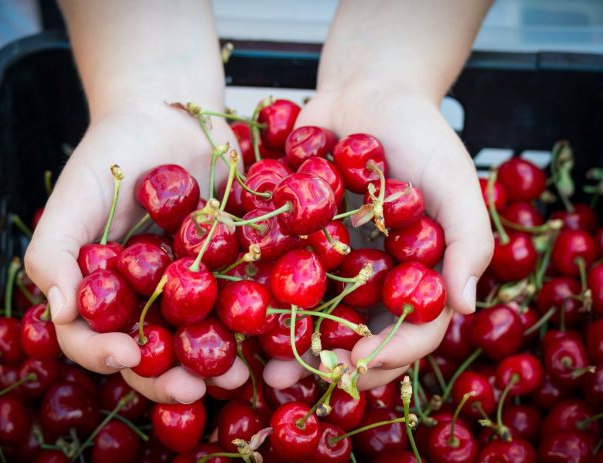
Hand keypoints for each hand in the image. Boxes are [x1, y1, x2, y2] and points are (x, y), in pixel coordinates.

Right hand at [25, 103, 248, 402]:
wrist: (171, 115)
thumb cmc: (114, 152)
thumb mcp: (74, 196)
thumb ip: (55, 253)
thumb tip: (59, 312)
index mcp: (102, 290)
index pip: (93, 337)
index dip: (104, 354)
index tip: (127, 355)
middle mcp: (145, 297)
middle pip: (153, 350)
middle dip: (169, 376)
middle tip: (191, 388)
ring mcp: (191, 286)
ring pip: (200, 336)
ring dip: (216, 361)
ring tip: (233, 376)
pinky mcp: (231, 267)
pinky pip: (243, 298)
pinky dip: (255, 319)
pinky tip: (269, 335)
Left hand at [264, 88, 493, 390]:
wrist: (366, 91)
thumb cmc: (421, 133)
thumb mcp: (454, 179)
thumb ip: (467, 239)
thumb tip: (468, 306)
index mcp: (417, 273)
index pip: (413, 329)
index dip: (391, 352)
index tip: (361, 360)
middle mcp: (375, 276)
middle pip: (356, 334)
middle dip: (329, 363)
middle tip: (298, 380)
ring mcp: (333, 261)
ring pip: (313, 315)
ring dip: (289, 343)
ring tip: (262, 367)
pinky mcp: (297, 239)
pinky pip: (279, 273)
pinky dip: (261, 295)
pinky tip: (237, 313)